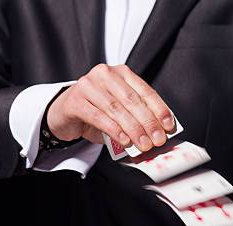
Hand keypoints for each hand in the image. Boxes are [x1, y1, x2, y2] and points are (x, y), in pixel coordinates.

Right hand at [47, 64, 174, 150]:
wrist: (64, 113)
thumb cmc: (96, 112)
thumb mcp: (119, 111)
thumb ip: (136, 116)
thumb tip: (158, 132)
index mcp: (120, 73)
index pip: (144, 91)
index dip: (159, 109)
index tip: (168, 126)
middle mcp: (104, 74)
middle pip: (131, 100)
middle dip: (148, 122)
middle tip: (157, 140)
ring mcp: (88, 85)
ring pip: (116, 109)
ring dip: (133, 129)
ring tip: (143, 144)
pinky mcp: (75, 101)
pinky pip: (98, 117)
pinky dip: (114, 130)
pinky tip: (124, 140)